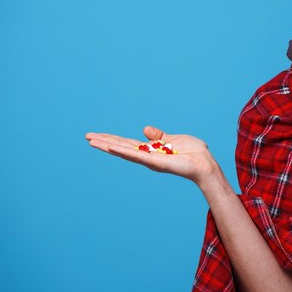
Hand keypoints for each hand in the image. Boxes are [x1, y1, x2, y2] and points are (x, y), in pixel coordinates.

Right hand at [85, 126, 221, 185]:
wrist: (204, 162)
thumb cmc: (192, 152)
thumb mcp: (172, 138)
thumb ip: (158, 135)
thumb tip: (144, 129)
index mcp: (150, 150)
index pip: (126, 143)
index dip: (111, 138)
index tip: (96, 135)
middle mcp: (147, 156)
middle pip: (120, 147)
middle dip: (103, 142)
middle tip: (86, 137)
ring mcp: (150, 160)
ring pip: (124, 152)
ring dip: (107, 146)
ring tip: (92, 141)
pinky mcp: (156, 162)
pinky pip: (137, 156)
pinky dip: (123, 151)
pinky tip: (111, 146)